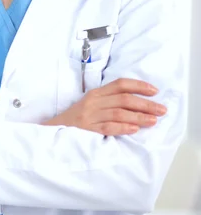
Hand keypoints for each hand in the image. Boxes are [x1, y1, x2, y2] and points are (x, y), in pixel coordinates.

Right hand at [44, 78, 166, 135]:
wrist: (53, 130)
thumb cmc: (76, 118)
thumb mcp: (91, 104)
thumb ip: (109, 101)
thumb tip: (138, 103)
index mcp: (96, 93)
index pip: (120, 84)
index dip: (139, 86)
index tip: (155, 91)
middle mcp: (93, 102)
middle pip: (124, 99)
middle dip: (146, 104)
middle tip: (161, 110)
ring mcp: (89, 115)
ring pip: (118, 113)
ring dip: (139, 116)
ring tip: (153, 120)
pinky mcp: (86, 129)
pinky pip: (107, 127)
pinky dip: (122, 127)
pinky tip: (134, 129)